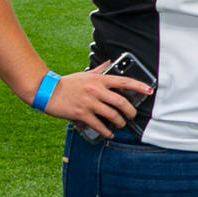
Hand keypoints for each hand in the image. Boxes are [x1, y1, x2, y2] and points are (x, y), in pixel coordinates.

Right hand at [33, 60, 151, 137]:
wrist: (48, 91)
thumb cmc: (67, 83)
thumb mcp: (85, 74)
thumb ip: (99, 69)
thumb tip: (110, 62)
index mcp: (99, 79)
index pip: (124, 81)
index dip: (139, 86)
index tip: (150, 90)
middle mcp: (96, 90)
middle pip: (122, 102)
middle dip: (131, 112)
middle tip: (132, 116)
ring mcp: (89, 103)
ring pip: (113, 115)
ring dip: (120, 123)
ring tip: (121, 124)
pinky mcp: (81, 114)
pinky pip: (99, 125)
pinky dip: (107, 132)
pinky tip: (109, 134)